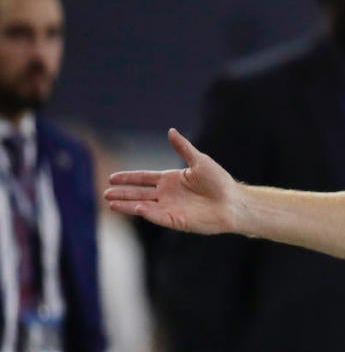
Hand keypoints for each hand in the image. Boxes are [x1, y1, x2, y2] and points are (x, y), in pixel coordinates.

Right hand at [104, 129, 239, 233]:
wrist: (233, 202)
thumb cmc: (220, 181)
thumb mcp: (199, 161)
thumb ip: (183, 148)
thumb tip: (171, 131)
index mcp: (171, 180)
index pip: (144, 178)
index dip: (128, 178)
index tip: (112, 177)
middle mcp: (168, 194)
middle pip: (139, 193)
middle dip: (122, 193)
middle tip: (105, 193)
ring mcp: (171, 208)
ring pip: (143, 206)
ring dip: (127, 205)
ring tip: (110, 203)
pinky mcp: (176, 220)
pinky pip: (157, 216)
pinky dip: (146, 212)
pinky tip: (135, 208)